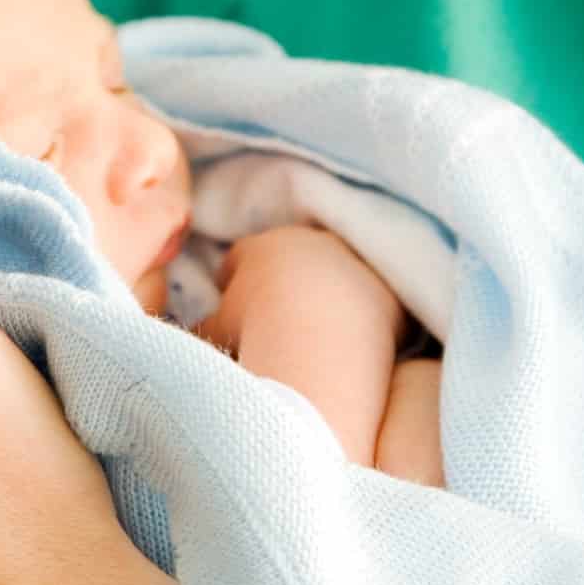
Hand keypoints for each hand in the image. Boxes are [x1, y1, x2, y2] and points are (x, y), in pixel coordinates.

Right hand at [193, 225, 408, 355]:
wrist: (322, 342)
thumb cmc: (257, 337)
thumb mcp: (215, 333)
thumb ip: (206, 328)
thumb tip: (195, 333)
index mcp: (261, 248)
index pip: (240, 257)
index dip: (234, 282)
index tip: (232, 303)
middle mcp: (309, 242)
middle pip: (291, 257)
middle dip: (283, 281)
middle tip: (278, 317)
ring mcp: (352, 260)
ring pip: (335, 272)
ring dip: (327, 292)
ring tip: (321, 331)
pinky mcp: (389, 288)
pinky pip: (373, 297)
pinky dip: (364, 312)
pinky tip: (358, 340)